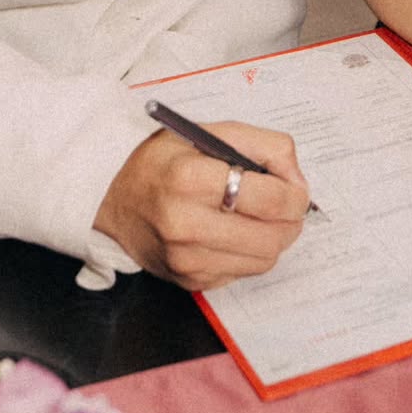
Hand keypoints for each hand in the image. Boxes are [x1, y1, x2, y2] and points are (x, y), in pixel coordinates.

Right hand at [94, 120, 309, 289]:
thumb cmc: (164, 160)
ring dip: (275, 237)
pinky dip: (251, 252)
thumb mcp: (210, 132)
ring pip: (263, 259)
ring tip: (262, 215)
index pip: (268, 198)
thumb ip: (263, 146)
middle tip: (288, 202)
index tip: (296, 187)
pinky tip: (237, 231)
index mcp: (190, 178)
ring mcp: (186, 259)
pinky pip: (243, 272)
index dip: (295, 193)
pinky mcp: (189, 280)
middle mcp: (185, 224)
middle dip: (291, 219)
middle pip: (272, 236)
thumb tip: (297, 179)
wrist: (114, 198)